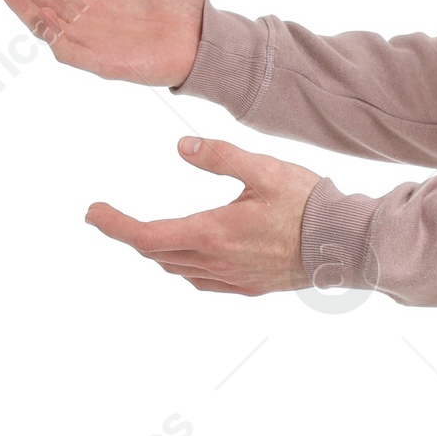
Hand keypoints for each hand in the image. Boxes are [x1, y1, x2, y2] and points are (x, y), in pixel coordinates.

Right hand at [0, 0, 204, 85]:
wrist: (206, 36)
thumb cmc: (179, 3)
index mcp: (92, 1)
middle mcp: (87, 23)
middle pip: (42, 3)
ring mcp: (94, 45)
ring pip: (49, 30)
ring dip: (29, 11)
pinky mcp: (107, 63)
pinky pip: (74, 55)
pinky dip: (57, 40)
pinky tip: (45, 21)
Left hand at [86, 138, 321, 295]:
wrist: (344, 243)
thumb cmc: (308, 204)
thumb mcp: (263, 169)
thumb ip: (219, 156)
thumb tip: (180, 147)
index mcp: (212, 233)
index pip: (145, 235)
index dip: (113, 225)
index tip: (92, 213)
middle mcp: (216, 262)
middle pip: (156, 253)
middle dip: (128, 234)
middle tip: (107, 217)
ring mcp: (232, 279)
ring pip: (177, 269)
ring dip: (155, 251)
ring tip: (143, 233)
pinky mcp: (249, 287)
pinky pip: (201, 282)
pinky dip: (182, 267)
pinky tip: (186, 258)